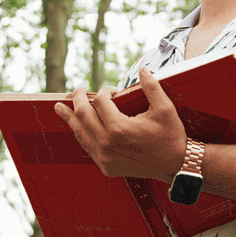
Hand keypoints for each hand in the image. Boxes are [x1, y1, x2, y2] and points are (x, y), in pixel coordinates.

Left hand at [53, 68, 186, 182]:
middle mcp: (107, 144)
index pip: (100, 102)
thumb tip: (143, 69)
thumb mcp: (165, 108)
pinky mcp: (106, 167)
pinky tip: (76, 126)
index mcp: (120, 128)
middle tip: (78, 90)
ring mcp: (104, 157)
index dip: (104, 92)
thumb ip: (151, 87)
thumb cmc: (171, 135)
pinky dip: (80, 133)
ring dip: (70, 117)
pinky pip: (87, 147)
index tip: (112, 90)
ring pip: (80, 132)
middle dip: (79, 99)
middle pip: (83, 115)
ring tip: (60, 107)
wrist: (175, 165)